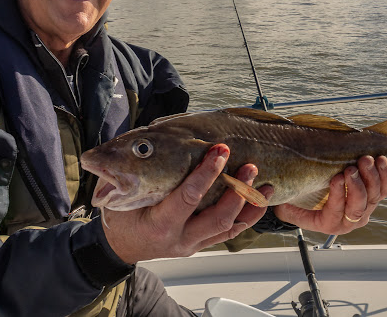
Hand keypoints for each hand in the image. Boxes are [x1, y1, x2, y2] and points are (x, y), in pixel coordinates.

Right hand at [102, 144, 270, 263]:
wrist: (119, 248)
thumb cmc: (120, 218)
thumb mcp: (120, 197)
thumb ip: (138, 173)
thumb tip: (150, 138)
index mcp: (159, 224)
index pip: (188, 198)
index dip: (206, 174)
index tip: (219, 152)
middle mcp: (179, 238)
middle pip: (217, 216)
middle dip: (236, 190)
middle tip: (249, 167)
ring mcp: (192, 244)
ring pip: (228, 227)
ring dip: (249, 205)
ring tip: (266, 185)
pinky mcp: (199, 244)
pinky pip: (227, 233)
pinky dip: (246, 217)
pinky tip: (259, 202)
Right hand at [274, 155, 386, 234]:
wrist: (313, 205)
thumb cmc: (298, 203)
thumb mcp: (287, 206)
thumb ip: (284, 202)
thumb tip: (268, 191)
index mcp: (329, 224)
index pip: (336, 211)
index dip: (338, 195)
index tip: (335, 177)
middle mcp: (350, 221)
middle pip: (360, 205)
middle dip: (358, 185)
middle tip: (352, 166)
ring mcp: (364, 210)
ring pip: (376, 196)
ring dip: (373, 177)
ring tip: (366, 159)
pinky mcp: (374, 199)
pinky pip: (386, 189)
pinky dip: (386, 175)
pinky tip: (381, 160)